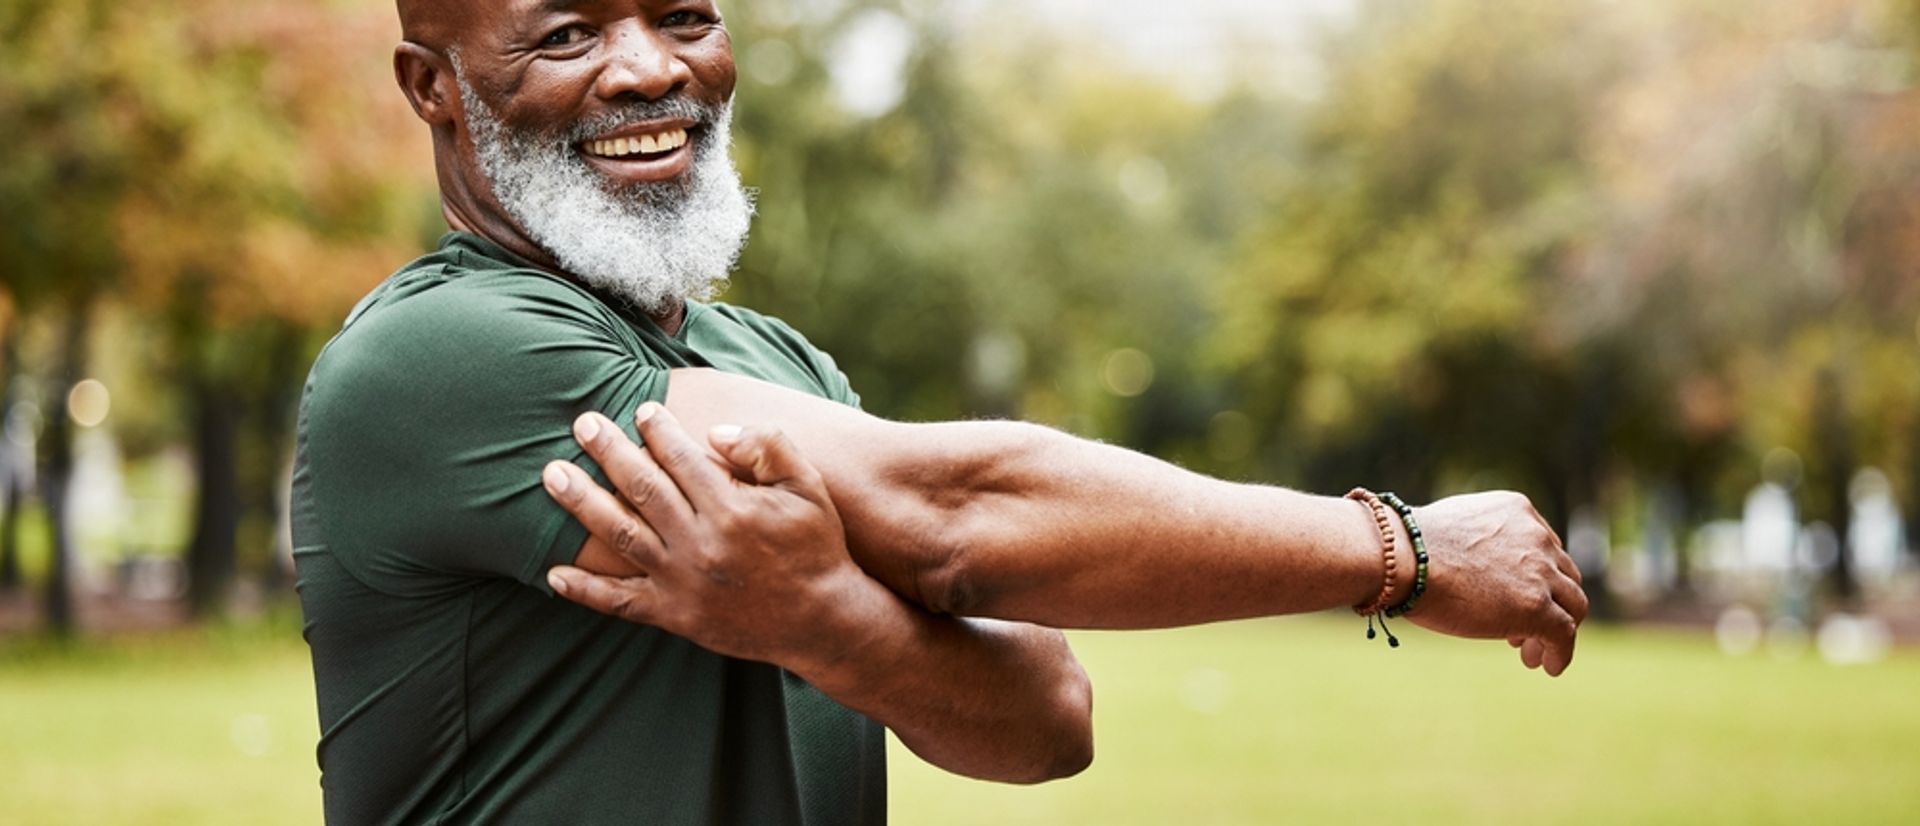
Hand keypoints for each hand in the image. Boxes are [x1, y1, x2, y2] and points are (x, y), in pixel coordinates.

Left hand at [542, 402, 882, 673]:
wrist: (822, 620)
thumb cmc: (815, 546)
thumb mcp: (807, 487)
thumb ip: (768, 447)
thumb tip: (713, 432)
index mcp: (731, 509)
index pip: (680, 458)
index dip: (658, 430)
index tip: (641, 409)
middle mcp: (700, 544)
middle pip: (641, 488)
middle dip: (608, 451)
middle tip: (582, 423)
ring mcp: (682, 583)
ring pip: (620, 535)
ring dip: (582, 503)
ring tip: (552, 475)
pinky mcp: (675, 616)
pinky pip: (620, 602)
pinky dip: (585, 590)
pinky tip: (554, 573)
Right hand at [1401, 492, 1586, 675]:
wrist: (1404, 558)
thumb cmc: (1408, 547)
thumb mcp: (1453, 530)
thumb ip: (1474, 544)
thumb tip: (1466, 570)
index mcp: (1517, 511)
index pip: (1545, 548)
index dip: (1536, 577)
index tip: (1518, 596)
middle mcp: (1537, 538)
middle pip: (1563, 577)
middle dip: (1549, 603)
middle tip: (1525, 629)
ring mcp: (1541, 572)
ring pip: (1571, 605)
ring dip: (1556, 631)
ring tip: (1532, 654)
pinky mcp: (1537, 607)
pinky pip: (1564, 633)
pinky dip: (1560, 653)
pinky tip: (1548, 667)